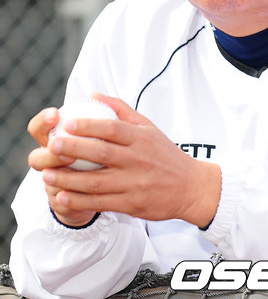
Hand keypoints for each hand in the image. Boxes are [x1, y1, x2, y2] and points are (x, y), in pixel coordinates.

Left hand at [36, 93, 220, 228]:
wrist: (190, 187)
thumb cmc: (165, 155)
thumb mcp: (149, 128)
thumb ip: (121, 111)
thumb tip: (94, 94)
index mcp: (142, 139)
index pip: (113, 129)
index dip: (89, 125)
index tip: (67, 123)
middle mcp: (138, 160)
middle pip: (101, 153)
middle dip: (74, 149)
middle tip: (52, 145)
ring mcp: (135, 183)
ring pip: (96, 182)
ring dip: (69, 180)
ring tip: (47, 175)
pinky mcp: (132, 204)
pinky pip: (101, 203)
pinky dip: (80, 201)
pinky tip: (61, 198)